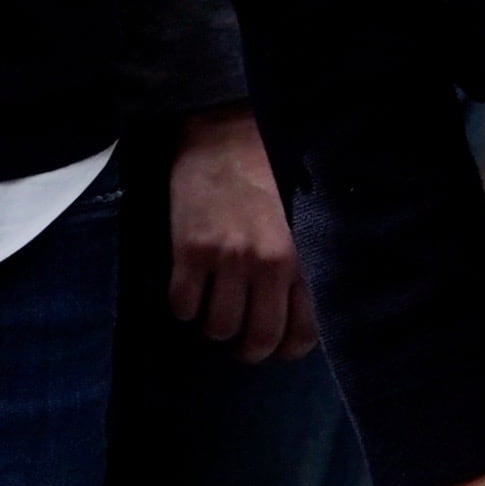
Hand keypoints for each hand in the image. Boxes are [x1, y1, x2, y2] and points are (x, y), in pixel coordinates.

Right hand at [166, 106, 312, 362]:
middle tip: (240, 335)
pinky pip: (182, 306)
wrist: (224, 135)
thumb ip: (301, 265)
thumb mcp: (300, 220)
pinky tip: (191, 285)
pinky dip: (184, 305)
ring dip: (213, 324)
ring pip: (217, 329)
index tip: (274, 344)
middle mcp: (267, 263)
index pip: (302, 332)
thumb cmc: (268, 175)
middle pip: (257, 341)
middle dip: (247, 348)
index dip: (285, 349)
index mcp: (300, 257)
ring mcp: (227, 259)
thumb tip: (298, 312)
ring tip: (215, 303)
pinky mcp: (189, 251)